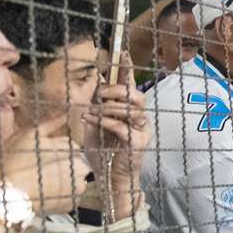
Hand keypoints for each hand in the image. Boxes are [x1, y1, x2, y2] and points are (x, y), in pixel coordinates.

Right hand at [0, 116, 89, 213]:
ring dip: (65, 180)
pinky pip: (71, 197)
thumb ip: (50, 123)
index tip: (43, 156)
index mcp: (73, 150)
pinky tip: (46, 193)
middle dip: (65, 165)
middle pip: (78, 163)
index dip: (58, 151)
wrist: (5, 193)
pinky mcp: (72, 204)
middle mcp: (82, 168)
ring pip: (75, 180)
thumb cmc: (14, 161)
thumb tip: (65, 113)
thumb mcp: (28, 135)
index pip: (73, 147)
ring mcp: (78, 188)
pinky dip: (62, 195)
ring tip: (43, 182)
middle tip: (42, 169)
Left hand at [83, 53, 150, 210]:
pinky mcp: (138, 143)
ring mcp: (141, 130)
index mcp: (130, 111)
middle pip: (136, 96)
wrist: (111, 178)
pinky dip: (105, 121)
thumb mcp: (95, 125)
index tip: (123, 53)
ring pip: (131, 110)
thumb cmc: (104, 153)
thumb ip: (96, 106)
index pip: (131, 86)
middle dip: (117, 90)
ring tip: (92, 110)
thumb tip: (94, 83)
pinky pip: (123, 127)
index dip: (128, 70)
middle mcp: (140, 119)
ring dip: (109, 107)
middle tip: (100, 93)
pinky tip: (91, 121)